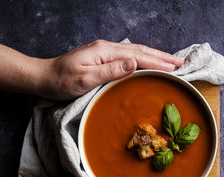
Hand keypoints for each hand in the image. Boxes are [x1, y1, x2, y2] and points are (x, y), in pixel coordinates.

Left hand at [41, 40, 183, 99]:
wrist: (43, 77)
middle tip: (181, 62)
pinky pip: (129, 56)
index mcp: (105, 52)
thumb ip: (110, 70)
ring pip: (136, 51)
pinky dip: (144, 58)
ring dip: (155, 56)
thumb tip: (134, 63)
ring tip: (171, 61)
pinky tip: (148, 61)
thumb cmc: (61, 82)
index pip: (138, 56)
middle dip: (162, 56)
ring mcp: (105, 51)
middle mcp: (107, 48)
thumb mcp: (84, 79)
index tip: (175, 67)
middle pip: (141, 50)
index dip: (158, 62)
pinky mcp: (102, 57)